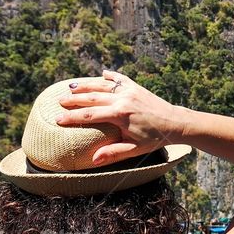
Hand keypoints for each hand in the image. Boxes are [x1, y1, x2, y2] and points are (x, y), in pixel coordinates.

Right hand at [56, 70, 187, 163]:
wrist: (175, 123)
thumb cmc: (155, 139)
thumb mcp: (135, 149)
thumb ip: (114, 153)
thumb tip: (94, 160)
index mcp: (120, 114)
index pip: (90, 115)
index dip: (72, 117)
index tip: (58, 119)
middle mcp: (122, 99)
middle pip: (92, 97)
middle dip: (74, 99)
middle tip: (59, 102)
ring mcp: (129, 91)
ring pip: (103, 85)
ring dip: (86, 85)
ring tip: (71, 86)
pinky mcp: (136, 87)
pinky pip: (120, 79)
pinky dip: (110, 76)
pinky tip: (102, 74)